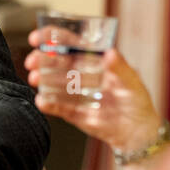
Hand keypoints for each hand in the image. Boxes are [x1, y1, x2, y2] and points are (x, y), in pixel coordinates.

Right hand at [25, 29, 162, 152]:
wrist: (136, 132)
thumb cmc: (137, 100)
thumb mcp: (132, 81)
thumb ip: (120, 67)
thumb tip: (110, 53)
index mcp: (93, 60)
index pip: (70, 43)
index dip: (52, 37)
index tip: (38, 37)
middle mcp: (80, 73)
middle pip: (55, 61)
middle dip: (41, 58)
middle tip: (32, 61)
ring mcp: (74, 92)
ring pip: (52, 82)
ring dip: (41, 78)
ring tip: (34, 78)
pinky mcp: (72, 112)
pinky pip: (57, 106)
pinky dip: (48, 103)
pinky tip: (41, 100)